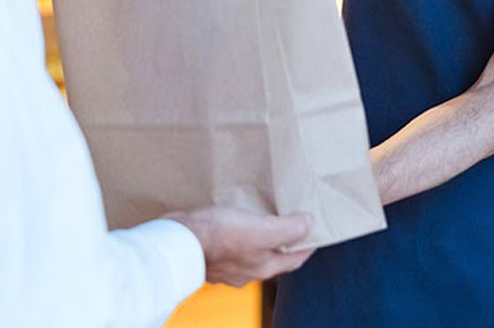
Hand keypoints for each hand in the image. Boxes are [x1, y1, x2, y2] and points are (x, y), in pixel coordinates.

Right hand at [166, 206, 314, 286]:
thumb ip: (287, 229)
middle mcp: (246, 272)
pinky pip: (230, 248)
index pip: (294, 260)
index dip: (308, 246)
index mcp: (263, 267)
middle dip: (284, 242)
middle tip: (291, 224)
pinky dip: (237, 237)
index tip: (316, 233)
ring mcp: (226, 268)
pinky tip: (231, 223)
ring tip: (260, 220)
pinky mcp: (210, 258)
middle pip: (273, 258)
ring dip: (259, 240)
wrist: (178, 242)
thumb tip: (309, 224)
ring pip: (250, 254)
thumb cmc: (218, 236)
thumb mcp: (261, 230)